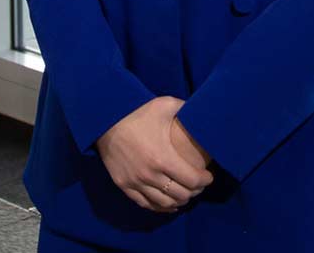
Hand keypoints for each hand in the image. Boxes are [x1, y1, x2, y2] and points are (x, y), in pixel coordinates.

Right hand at [97, 97, 212, 212]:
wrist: (104, 120)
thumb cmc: (136, 112)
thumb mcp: (164, 105)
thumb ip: (186, 108)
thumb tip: (203, 109)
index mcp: (163, 158)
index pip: (192, 180)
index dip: (205, 181)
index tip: (209, 176)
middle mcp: (150, 175)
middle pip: (181, 194)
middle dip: (195, 191)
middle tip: (199, 185)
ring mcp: (135, 182)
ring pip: (164, 203)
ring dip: (179, 201)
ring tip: (186, 194)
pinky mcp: (124, 185)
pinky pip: (146, 204)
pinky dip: (160, 207)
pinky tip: (169, 204)